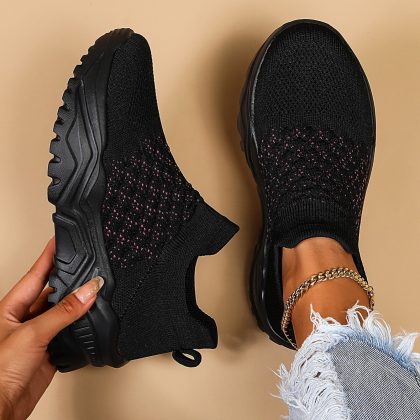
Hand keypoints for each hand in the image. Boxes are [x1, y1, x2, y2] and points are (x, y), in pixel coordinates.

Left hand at [0, 238, 102, 419]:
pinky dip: (82, 327)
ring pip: (64, 313)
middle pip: (53, 292)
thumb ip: (63, 311)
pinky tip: (91, 321)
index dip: (49, 255)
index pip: (36, 273)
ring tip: (96, 292)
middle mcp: (25, 318)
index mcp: (12, 306)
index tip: (62, 239)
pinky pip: (70, 334)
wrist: (0, 409)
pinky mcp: (50, 353)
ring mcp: (39, 336)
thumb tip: (88, 291)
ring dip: (79, 305)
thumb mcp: (31, 334)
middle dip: (71, 280)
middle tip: (89, 267)